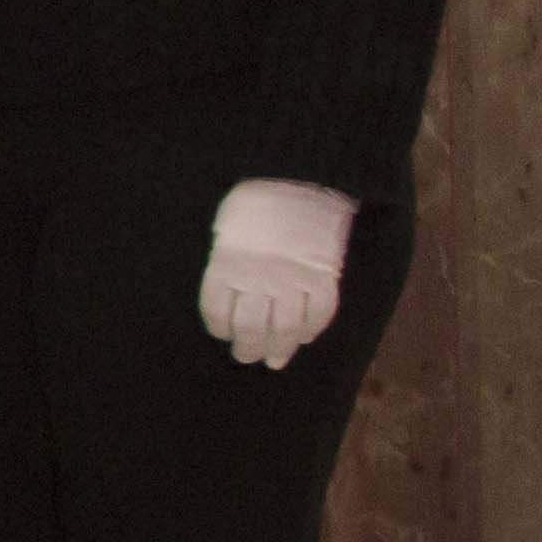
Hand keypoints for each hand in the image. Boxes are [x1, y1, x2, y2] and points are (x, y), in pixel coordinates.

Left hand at [200, 177, 354, 370]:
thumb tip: (229, 293)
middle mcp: (258, 279)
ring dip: (279, 348)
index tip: (223, 335)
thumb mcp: (225, 228)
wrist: (297, 181)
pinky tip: (304, 338)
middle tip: (247, 357)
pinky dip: (312, 330)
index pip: (218, 312)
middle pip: (250, 328)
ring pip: (285, 328)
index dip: (220, 329)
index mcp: (227, 266)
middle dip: (247, 348)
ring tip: (274, 360)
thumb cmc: (254, 203)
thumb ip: (225, 262)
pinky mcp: (324, 277)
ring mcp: (293, 280)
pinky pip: (320, 314)